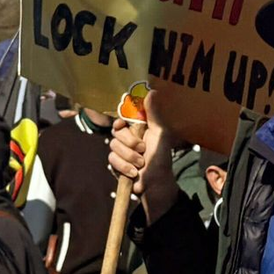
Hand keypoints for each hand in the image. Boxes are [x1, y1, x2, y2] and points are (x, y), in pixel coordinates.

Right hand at [108, 90, 175, 223]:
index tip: (122, 124)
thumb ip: (154, 114)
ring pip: (113, 146)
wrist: (156, 182)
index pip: (121, 117)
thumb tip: (151, 91)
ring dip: (129, 157)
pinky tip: (134, 172)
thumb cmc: (161, 157)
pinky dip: (124, 166)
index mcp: (137, 127)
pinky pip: (112, 159)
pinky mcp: (115, 164)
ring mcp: (120, 151)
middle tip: (142, 149)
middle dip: (130, 143)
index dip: (120, 121)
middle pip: (117, 132)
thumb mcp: (161, 133)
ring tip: (141, 163)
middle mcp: (127, 137)